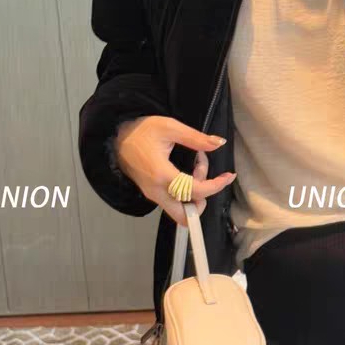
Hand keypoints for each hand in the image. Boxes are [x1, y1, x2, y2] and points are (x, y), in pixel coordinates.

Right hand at [114, 115, 236, 227]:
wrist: (116, 138)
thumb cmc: (141, 131)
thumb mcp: (170, 127)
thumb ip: (195, 138)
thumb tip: (219, 143)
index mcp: (162, 175)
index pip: (196, 192)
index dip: (216, 186)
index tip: (228, 176)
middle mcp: (157, 191)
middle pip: (185, 216)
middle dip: (202, 200)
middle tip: (204, 177)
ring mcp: (153, 196)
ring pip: (181, 210)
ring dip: (194, 193)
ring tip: (194, 165)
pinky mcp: (152, 195)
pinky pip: (174, 202)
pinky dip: (186, 192)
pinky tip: (186, 170)